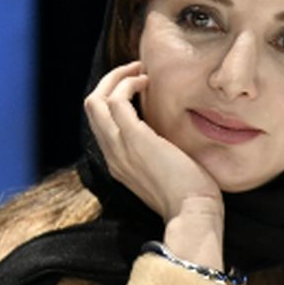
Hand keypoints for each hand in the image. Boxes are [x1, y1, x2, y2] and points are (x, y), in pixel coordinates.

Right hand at [84, 62, 226, 267]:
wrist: (192, 214)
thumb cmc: (190, 197)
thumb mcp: (166, 173)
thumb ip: (159, 154)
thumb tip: (171, 137)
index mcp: (118, 164)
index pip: (100, 123)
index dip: (113, 99)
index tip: (137, 87)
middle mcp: (112, 155)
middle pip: (91, 107)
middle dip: (110, 82)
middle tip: (136, 71)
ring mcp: (119, 147)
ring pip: (96, 100)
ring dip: (117, 78)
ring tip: (141, 71)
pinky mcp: (134, 139)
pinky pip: (116, 100)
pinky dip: (128, 83)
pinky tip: (148, 82)